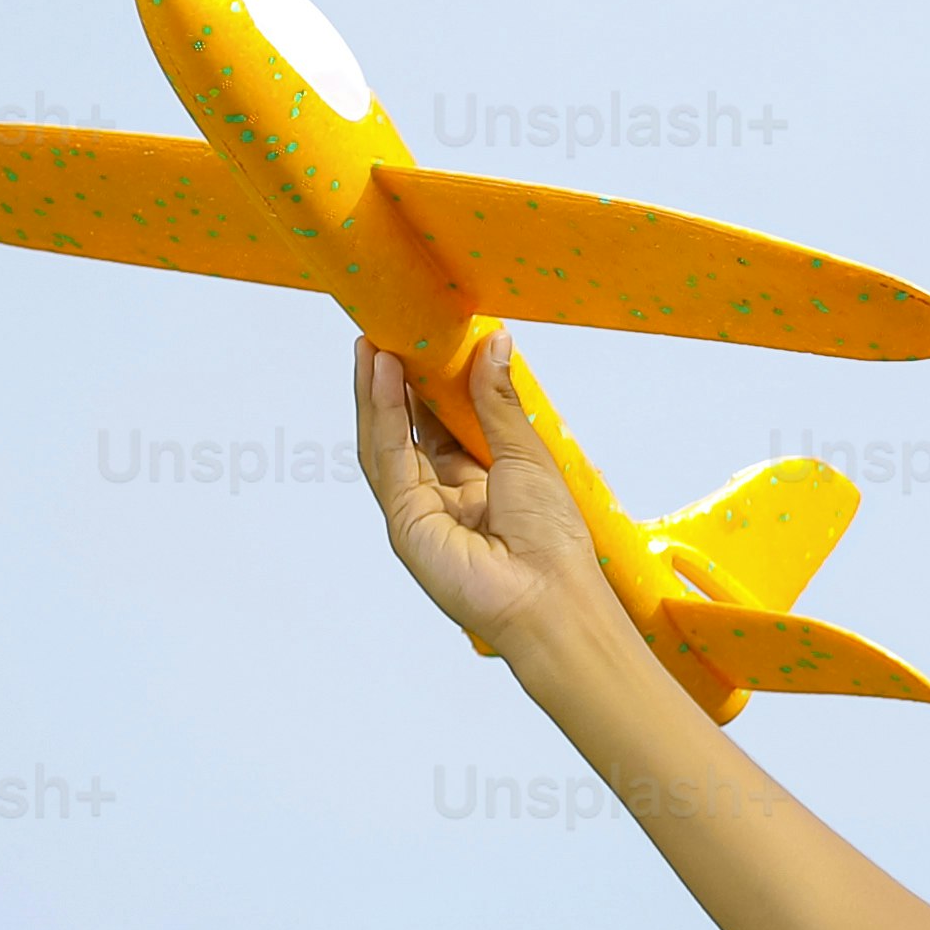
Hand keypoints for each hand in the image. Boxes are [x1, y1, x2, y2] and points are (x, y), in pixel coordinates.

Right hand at [356, 335, 609, 665]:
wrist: (550, 597)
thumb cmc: (553, 539)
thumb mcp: (526, 454)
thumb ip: (498, 401)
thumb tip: (494, 343)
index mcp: (481, 482)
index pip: (445, 423)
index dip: (431, 382)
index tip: (425, 338)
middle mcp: (447, 495)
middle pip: (410, 429)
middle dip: (397, 382)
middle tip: (388, 331)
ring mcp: (421, 510)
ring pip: (389, 441)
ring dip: (379, 392)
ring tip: (376, 344)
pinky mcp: (404, 521)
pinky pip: (387, 459)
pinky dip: (382, 416)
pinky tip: (383, 377)